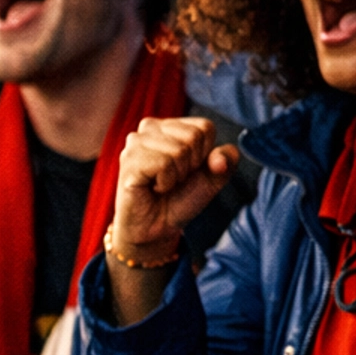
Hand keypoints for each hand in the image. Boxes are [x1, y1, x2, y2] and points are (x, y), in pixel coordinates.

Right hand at [112, 116, 239, 259]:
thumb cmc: (180, 198)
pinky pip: (164, 164)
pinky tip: (152, 187)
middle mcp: (150, 127)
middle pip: (194, 136)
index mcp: (171, 125)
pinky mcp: (129, 160)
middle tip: (173, 179)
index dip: (204, 155)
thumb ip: (226, 162)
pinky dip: (165, 182)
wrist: (156, 228)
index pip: (205, 127)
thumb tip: (221, 159)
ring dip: (177, 176)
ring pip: (179, 150)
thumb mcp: (212, 178)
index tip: (188, 170)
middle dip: (190, 166)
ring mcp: (136, 141)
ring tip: (161, 184)